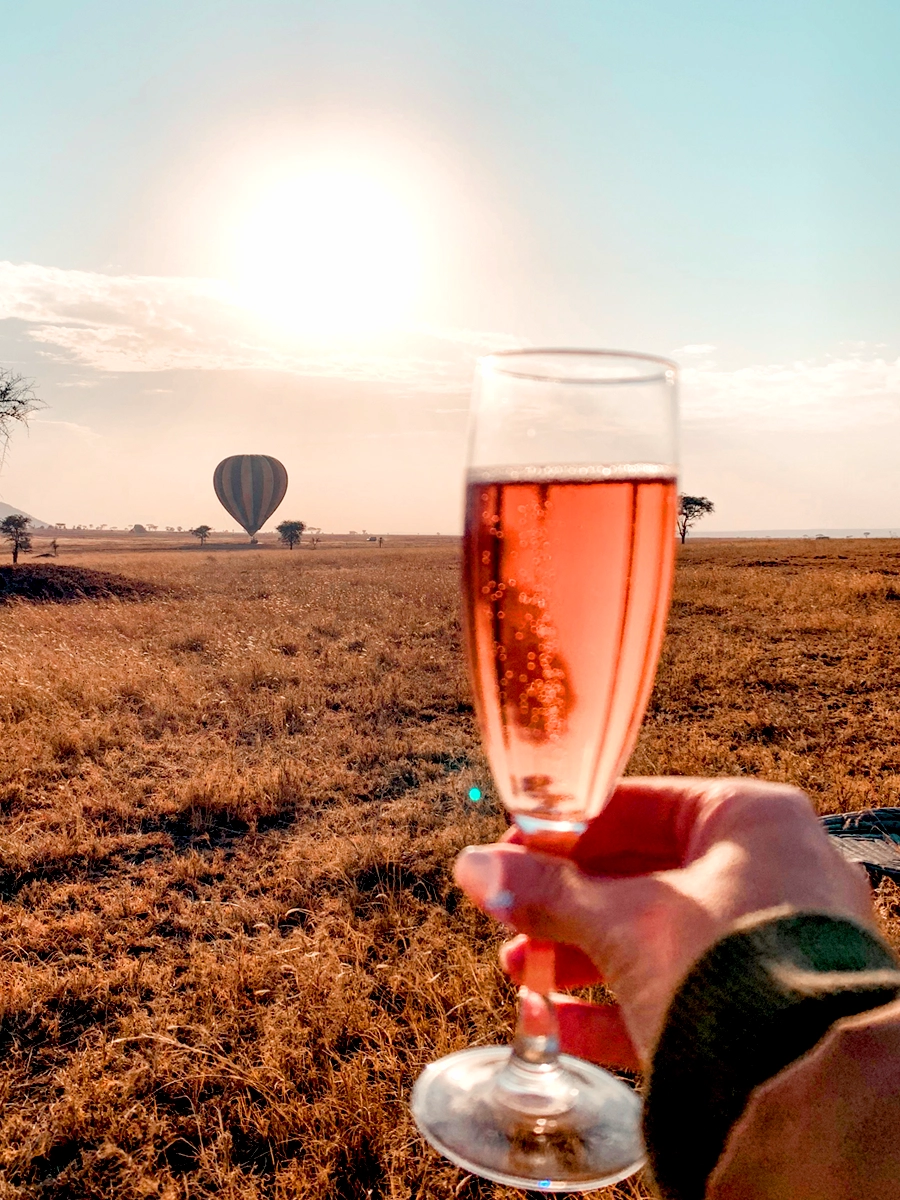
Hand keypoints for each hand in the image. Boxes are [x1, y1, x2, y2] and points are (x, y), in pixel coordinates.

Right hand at [454, 778, 873, 1070]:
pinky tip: (557, 1024)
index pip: (636, 806)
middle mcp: (771, 871)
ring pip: (655, 936)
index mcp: (750, 820)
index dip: (563, 831)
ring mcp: (771, 942)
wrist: (805, 1090)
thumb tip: (475, 867)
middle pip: (641, 874)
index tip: (510, 851)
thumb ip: (547, 891)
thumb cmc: (726, 969)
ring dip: (579, 954)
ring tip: (520, 973)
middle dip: (565, 902)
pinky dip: (615, 1005)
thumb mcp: (622, 920)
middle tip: (508, 914)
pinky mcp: (763, 1008)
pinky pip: (678, 993)